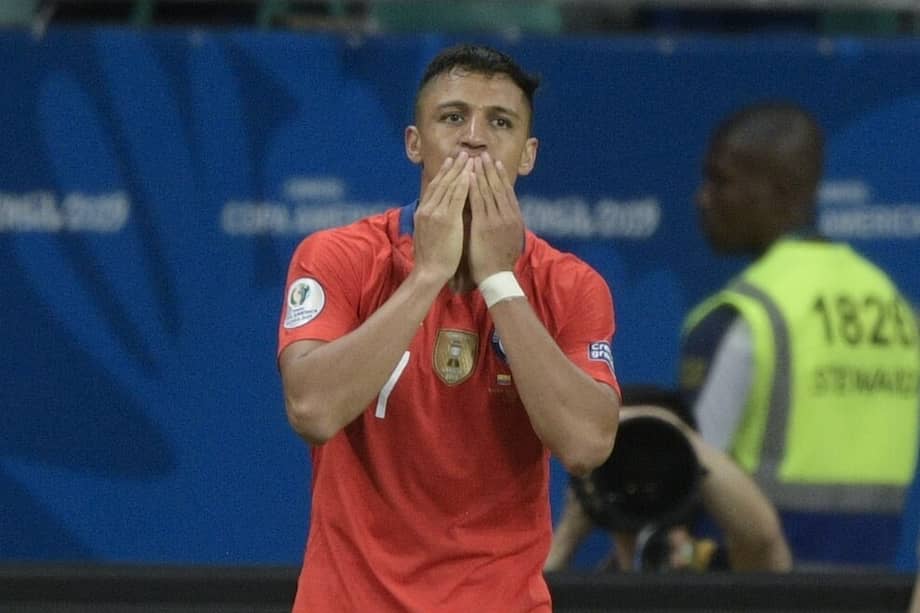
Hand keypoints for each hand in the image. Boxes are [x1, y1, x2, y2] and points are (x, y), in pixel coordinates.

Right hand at [413, 151, 472, 282]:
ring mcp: (436, 213)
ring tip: (469, 158)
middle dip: (453, 166)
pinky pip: (456, 197)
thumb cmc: (430, 258)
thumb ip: (432, 220)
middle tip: (462, 153)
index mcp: (423, 211)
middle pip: (441, 182)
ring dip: (460, 170)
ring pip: (449, 186)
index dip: (444, 173)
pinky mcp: (447, 219)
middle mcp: (427, 208)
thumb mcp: (427, 233)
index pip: (434, 187)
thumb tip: (438, 211)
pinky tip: (470, 174)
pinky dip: (463, 184)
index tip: (452, 162)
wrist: (428, 271)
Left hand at [468, 152, 523, 283]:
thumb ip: (507, 224)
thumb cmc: (500, 261)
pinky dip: (473, 187)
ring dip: (481, 173)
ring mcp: (496, 219)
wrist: (497, 276)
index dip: (500, 176)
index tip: (495, 163)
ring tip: (475, 159)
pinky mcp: (484, 224)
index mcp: (515, 217)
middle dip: (490, 169)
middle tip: (484, 154)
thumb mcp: (510, 238)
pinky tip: (467, 176)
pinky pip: (477, 201)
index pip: (507, 191)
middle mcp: (508, 215)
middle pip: (498, 187)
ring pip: (488, 191)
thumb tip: (504, 213)